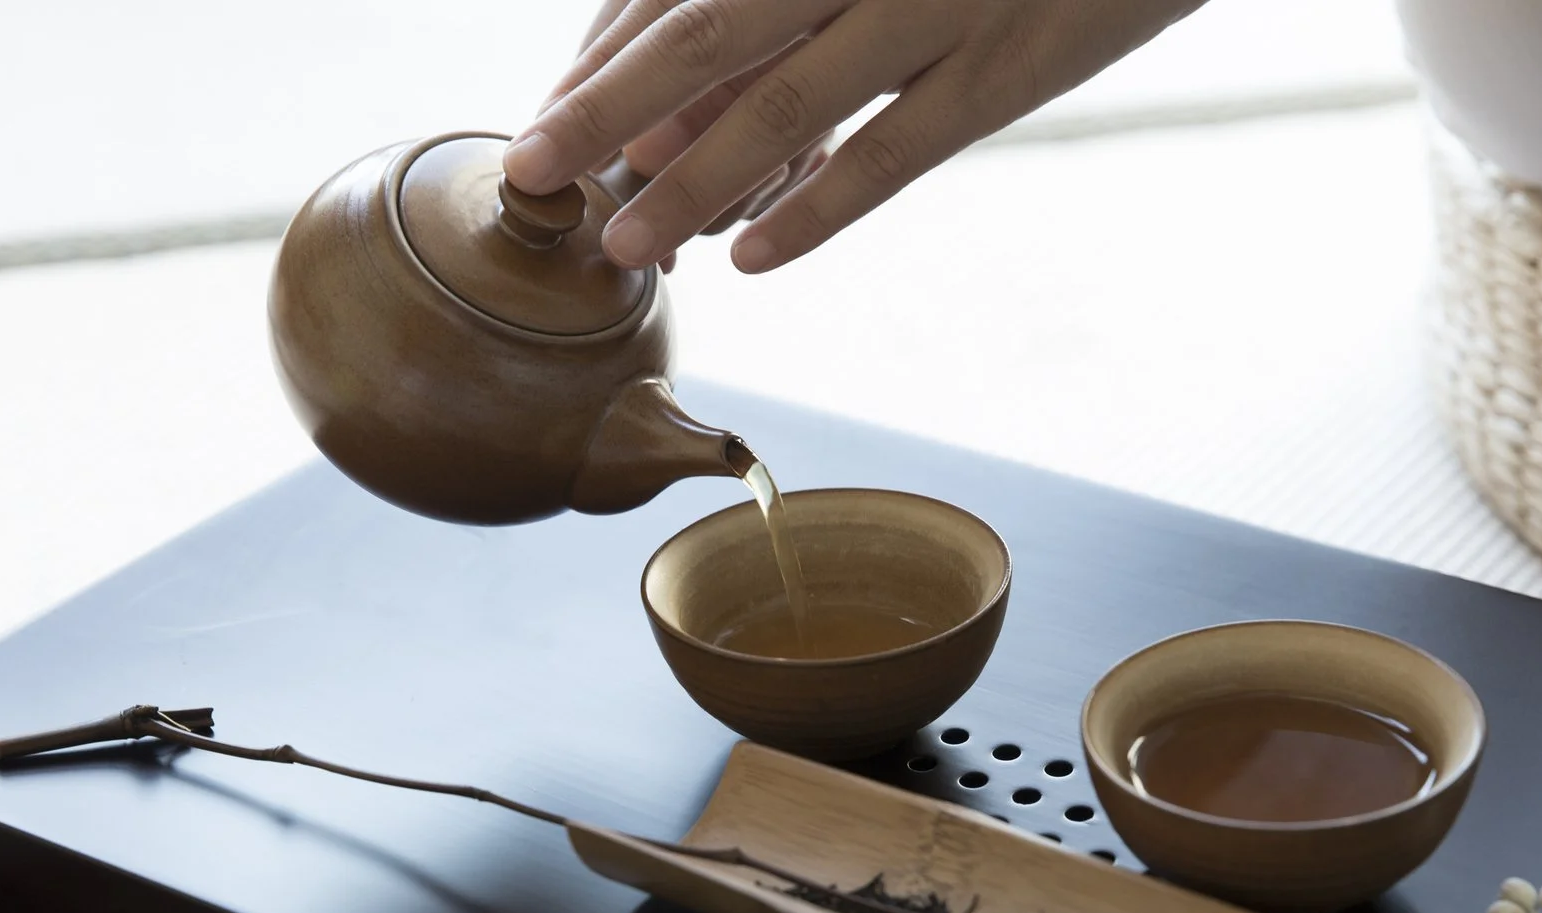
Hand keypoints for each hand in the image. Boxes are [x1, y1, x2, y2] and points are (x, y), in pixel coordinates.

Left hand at [507, 0, 1197, 273]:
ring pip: (788, 104)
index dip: (610, 51)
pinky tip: (753, 258)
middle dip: (604, 108)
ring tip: (628, 246)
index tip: (552, 115)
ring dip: (694, 180)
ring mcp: (940, 5)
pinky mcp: (1011, 68)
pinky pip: (896, 153)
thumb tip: (698, 72)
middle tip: (531, 172)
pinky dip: (819, 209)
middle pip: (706, 33)